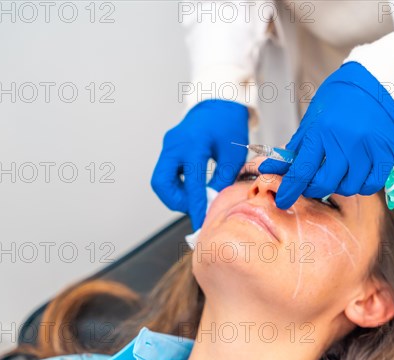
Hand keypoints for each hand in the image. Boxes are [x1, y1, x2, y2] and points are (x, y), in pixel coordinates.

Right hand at [151, 99, 247, 229]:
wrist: (218, 101)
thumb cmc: (229, 125)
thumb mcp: (233, 154)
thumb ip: (223, 179)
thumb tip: (214, 204)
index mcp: (194, 143)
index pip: (191, 183)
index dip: (196, 206)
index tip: (201, 223)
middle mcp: (175, 144)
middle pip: (162, 183)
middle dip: (177, 202)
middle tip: (196, 207)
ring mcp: (168, 146)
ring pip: (160, 181)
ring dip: (176, 195)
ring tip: (196, 197)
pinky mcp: (168, 148)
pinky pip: (165, 173)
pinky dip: (176, 185)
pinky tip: (192, 187)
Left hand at [258, 62, 393, 208]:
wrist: (377, 81)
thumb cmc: (341, 98)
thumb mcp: (313, 118)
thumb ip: (298, 146)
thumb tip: (274, 167)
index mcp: (322, 132)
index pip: (301, 170)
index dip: (290, 189)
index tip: (283, 200)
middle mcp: (345, 142)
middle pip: (325, 183)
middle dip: (313, 188)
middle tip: (312, 183)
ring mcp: (367, 149)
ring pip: (349, 186)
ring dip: (339, 186)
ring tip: (337, 173)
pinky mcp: (386, 153)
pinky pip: (371, 184)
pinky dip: (361, 185)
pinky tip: (356, 175)